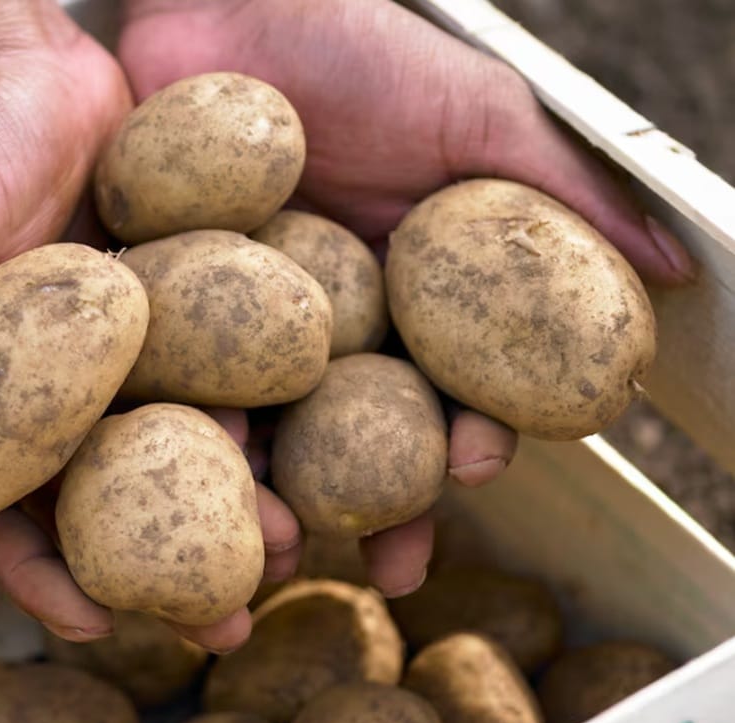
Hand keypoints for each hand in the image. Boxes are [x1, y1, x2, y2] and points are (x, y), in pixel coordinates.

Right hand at [0, 0, 294, 652]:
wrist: (16, 58)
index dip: (37, 580)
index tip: (100, 626)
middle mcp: (32, 397)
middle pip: (93, 506)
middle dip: (155, 570)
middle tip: (224, 621)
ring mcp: (101, 359)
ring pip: (161, 453)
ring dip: (219, 505)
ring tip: (287, 545)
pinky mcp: (159, 312)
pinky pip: (203, 377)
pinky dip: (246, 415)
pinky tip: (300, 447)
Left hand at [117, 0, 693, 595]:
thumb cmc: (356, 45)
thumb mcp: (475, 116)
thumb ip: (563, 196)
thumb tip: (672, 276)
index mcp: (405, 296)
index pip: (446, 391)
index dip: (467, 439)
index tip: (476, 466)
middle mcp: (323, 324)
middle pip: (355, 439)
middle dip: (376, 508)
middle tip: (386, 565)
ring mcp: (236, 322)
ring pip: (262, 429)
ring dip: (276, 497)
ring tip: (279, 544)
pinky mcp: (156, 307)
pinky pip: (169, 379)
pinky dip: (180, 432)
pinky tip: (192, 470)